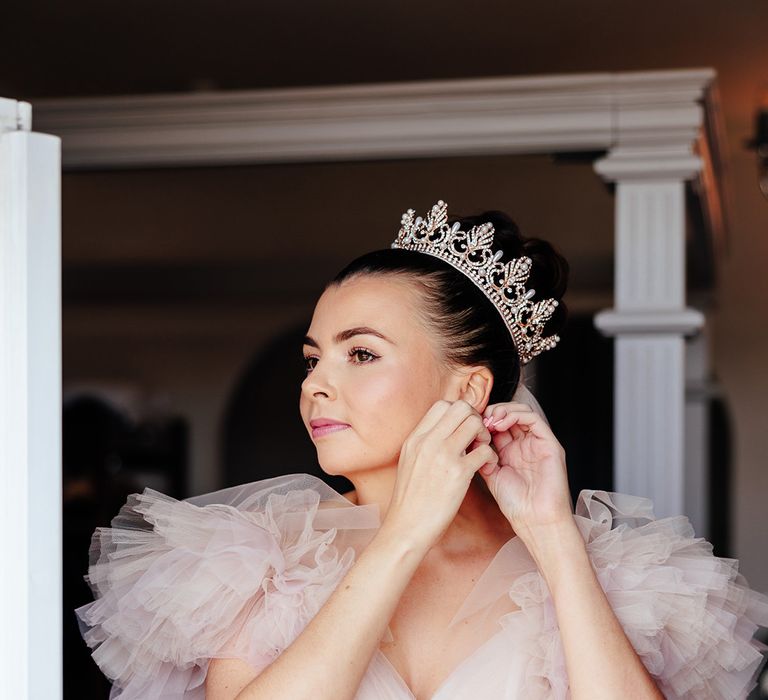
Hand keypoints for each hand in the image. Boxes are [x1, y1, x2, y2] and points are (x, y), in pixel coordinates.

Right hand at [382, 399, 497, 552]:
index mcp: (415, 437)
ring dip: (484, 434)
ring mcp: (443, 455)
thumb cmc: (410, 499)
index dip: (459, 413)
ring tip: (481, 451)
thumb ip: (424, 443)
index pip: (443, 405)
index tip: (463, 430)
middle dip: (475, 418)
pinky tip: (485, 467)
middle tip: (476, 438)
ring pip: (475, 422)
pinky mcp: (459, 473)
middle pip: (461, 407)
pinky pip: (485, 450)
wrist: (406, 527)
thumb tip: (444, 431)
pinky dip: (491, 456)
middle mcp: (428, 441)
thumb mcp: (409, 461)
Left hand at [474, 401, 572, 544]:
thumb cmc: (514, 504)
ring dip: (504, 410)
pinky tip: (501, 423)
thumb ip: (481, 456)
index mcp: (509, 451)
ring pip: (522, 412)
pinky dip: (516, 415)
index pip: (496, 424)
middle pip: (509, 414)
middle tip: (478, 418)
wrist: (535, 520)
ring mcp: (537, 443)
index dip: (482, 420)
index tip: (469, 423)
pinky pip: (534, 420)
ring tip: (490, 419)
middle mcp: (524, 444)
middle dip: (492, 412)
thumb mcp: (490, 475)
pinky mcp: (550, 444)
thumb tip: (469, 438)